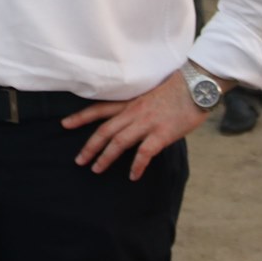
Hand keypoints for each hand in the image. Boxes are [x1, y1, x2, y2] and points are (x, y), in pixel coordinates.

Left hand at [63, 76, 205, 180]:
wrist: (196, 84)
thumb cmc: (177, 89)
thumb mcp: (150, 94)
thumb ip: (139, 107)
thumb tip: (133, 120)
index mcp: (130, 102)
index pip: (99, 109)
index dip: (81, 117)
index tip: (65, 124)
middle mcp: (134, 112)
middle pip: (104, 130)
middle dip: (89, 146)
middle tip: (78, 161)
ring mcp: (147, 122)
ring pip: (118, 142)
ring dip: (105, 157)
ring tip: (96, 169)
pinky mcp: (162, 133)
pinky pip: (144, 152)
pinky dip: (136, 165)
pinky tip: (133, 176)